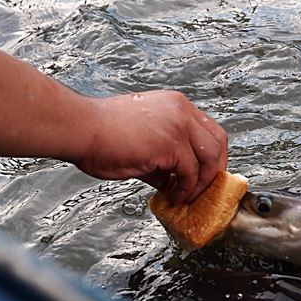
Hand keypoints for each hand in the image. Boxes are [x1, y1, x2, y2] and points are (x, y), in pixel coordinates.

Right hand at [74, 90, 227, 204]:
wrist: (81, 128)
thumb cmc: (100, 133)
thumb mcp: (141, 140)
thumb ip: (161, 157)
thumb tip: (170, 179)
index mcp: (175, 104)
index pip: (208, 128)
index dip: (211, 153)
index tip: (206, 172)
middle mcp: (181, 110)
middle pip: (218, 140)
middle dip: (215, 168)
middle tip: (205, 188)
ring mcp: (178, 125)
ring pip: (210, 157)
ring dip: (202, 182)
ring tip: (187, 196)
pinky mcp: (170, 144)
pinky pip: (191, 172)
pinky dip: (186, 188)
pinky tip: (174, 195)